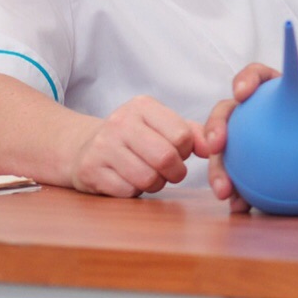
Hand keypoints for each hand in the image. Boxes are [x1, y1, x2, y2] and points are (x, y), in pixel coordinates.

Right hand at [65, 96, 198, 196]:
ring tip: (149, 175)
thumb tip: (214, 148)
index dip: (185, 152)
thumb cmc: (135, 138)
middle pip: (166, 158)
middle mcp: (120, 122)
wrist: (83, 147)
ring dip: (156, 184)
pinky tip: (128, 180)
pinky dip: (134, 191)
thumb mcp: (162, 125)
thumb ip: (193, 134)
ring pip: (147, 178)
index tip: (178, 153)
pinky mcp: (90, 170)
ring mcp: (102, 146)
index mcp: (142, 106)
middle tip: (171, 172)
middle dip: (175, 172)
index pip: (182, 135)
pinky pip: (127, 191)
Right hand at [199, 63, 276, 211]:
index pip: (259, 77)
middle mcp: (257, 113)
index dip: (246, 80)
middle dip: (215, 127)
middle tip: (217, 146)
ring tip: (224, 191)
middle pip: (228, 113)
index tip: (243, 93)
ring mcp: (248, 140)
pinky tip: (240, 208)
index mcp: (279, 92)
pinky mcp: (248, 167)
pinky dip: (236, 193)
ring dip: (217, 169)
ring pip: (224, 150)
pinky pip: (238, 179)